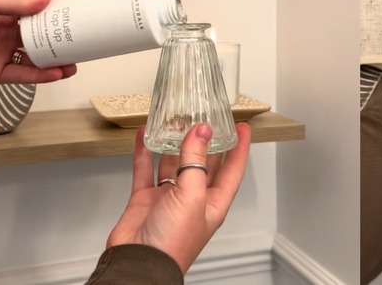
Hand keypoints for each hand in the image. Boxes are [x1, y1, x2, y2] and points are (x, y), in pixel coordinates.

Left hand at [0, 0, 76, 83]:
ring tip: (72, 63)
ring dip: (55, 63)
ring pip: (34, 61)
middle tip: (76, 43)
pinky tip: (55, 73)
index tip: (70, 18)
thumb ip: (11, 2)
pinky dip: (40, 76)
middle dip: (58, 43)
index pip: (33, 16)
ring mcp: (0, 55)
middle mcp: (3, 36)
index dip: (52, 18)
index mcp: (1, 16)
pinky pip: (22, 76)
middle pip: (38, 40)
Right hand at [106, 123, 251, 273]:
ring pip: (174, 163)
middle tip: (205, 118)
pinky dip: (145, 152)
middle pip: (204, 162)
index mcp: (214, 201)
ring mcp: (169, 199)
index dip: (239, 147)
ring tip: (175, 121)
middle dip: (205, 140)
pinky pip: (146, 170)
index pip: (233, 168)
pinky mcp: (146, 200)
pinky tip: (146, 136)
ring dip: (175, 144)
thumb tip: (201, 132)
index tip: (242, 127)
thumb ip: (196, 161)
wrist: (139, 263)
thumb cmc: (173, 243)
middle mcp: (193, 198)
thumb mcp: (192, 195)